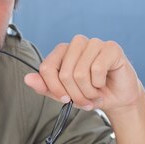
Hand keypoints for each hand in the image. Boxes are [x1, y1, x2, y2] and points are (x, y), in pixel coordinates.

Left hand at [24, 35, 140, 112]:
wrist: (118, 98)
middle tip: (85, 100)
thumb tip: (27, 79)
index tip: (65, 100)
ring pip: (80, 73)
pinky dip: (99, 84)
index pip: (46, 68)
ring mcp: (94, 43)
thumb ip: (46, 87)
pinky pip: (97, 69)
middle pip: (64, 73)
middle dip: (75, 95)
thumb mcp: (65, 95)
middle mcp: (77, 43)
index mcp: (62, 51)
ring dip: (88, 92)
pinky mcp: (111, 47)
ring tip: (95, 93)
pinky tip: (104, 82)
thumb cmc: (91, 94)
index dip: (54, 89)